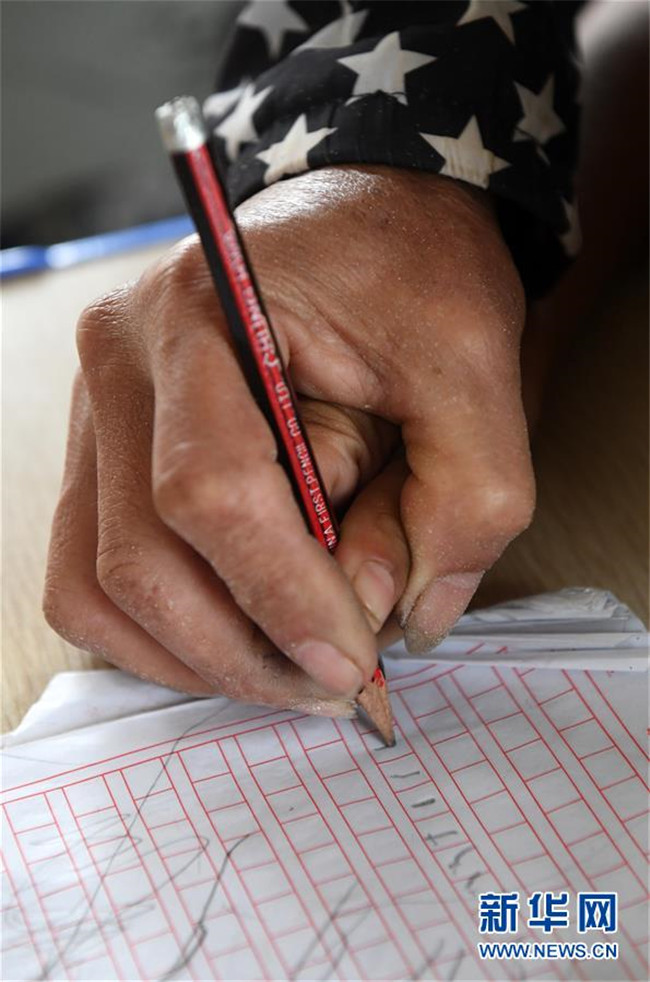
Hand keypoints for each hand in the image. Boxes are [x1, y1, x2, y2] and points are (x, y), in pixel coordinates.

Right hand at [44, 166, 533, 713]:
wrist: (367, 219)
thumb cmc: (414, 272)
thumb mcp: (475, 369)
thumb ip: (459, 500)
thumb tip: (389, 617)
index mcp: (204, 311)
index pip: (211, 488)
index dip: (281, 595)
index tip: (353, 661)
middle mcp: (124, 357)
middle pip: (140, 554)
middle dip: (241, 647)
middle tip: (330, 685)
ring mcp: (101, 406)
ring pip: (98, 582)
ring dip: (196, 654)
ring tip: (288, 668)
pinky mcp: (107, 449)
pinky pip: (91, 573)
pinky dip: (158, 632)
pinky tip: (232, 637)